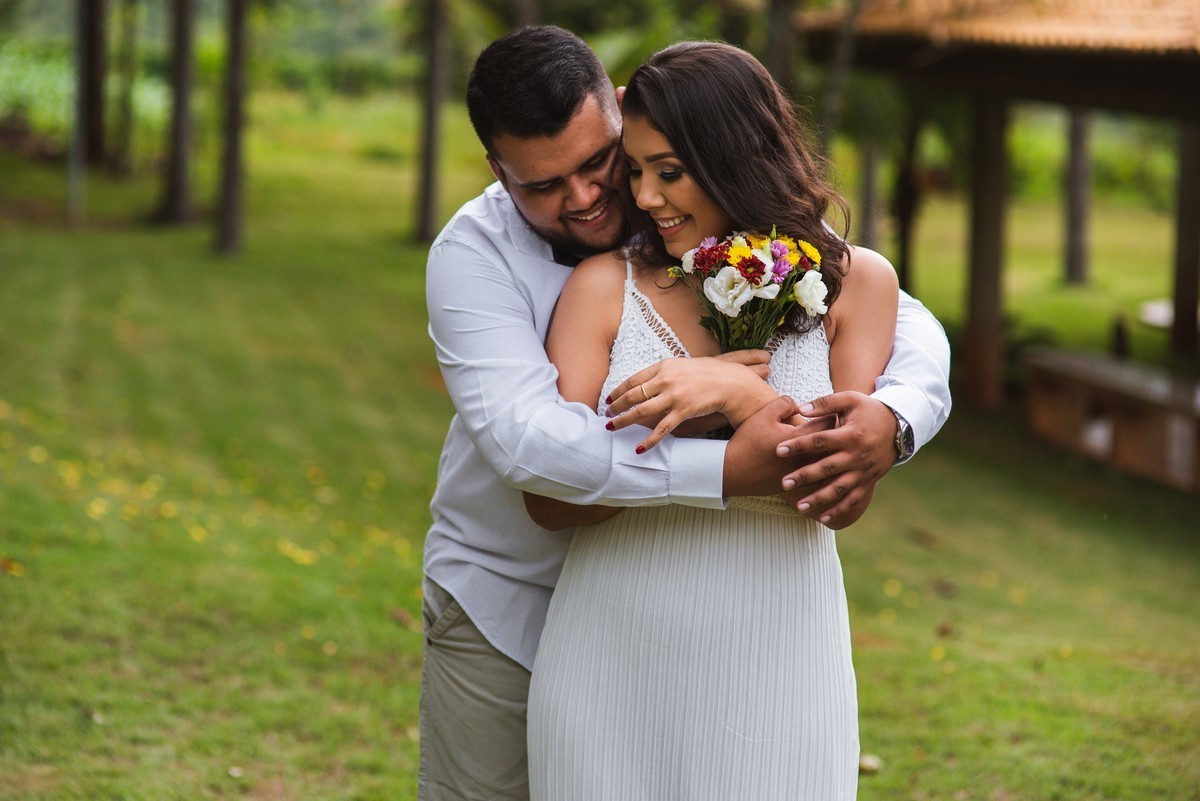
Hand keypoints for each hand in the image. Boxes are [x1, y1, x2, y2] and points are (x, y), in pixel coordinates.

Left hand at [606, 351, 772, 452]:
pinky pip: (661, 429)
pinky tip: (638, 448)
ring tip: (612, 428)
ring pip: (641, 412)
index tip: (609, 399)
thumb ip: (663, 374)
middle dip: (616, 407)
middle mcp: (665, 380)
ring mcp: (674, 396)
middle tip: (607, 415)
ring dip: (623, 421)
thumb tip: (645, 384)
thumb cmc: (707, 373)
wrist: (730, 382)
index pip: (633, 380)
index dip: (618, 391)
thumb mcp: (682, 366)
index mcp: (664, 366)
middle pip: (633, 396)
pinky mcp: (683, 411)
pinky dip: (648, 440)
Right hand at [723, 396, 829, 496]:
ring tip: (837, 447)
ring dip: (834, 455)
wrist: (733, 471)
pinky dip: (826, 473)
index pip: (828, 423)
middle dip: (838, 435)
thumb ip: (784, 404)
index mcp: (799, 438)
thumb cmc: (747, 442)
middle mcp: (805, 458)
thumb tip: (800, 404)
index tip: (835, 411)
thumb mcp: (763, 415)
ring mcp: (803, 474)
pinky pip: (820, 480)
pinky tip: (827, 468)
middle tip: (841, 428)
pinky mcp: (798, 486)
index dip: (834, 414)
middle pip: (834, 445)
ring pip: (829, 465)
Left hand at [774, 391, 897, 525]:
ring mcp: (863, 471)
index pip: (819, 441)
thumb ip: (825, 403)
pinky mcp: (868, 481)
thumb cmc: (869, 410)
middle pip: (826, 468)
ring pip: (839, 488)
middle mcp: (856, 456)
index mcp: (850, 435)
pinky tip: (823, 519)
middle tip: (784, 483)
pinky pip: (854, 499)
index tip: (779, 450)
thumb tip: (801, 409)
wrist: (900, 425)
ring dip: (819, 499)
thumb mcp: (851, 399)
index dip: (799, 445)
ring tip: (799, 507)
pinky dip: (839, 510)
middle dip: (804, 476)